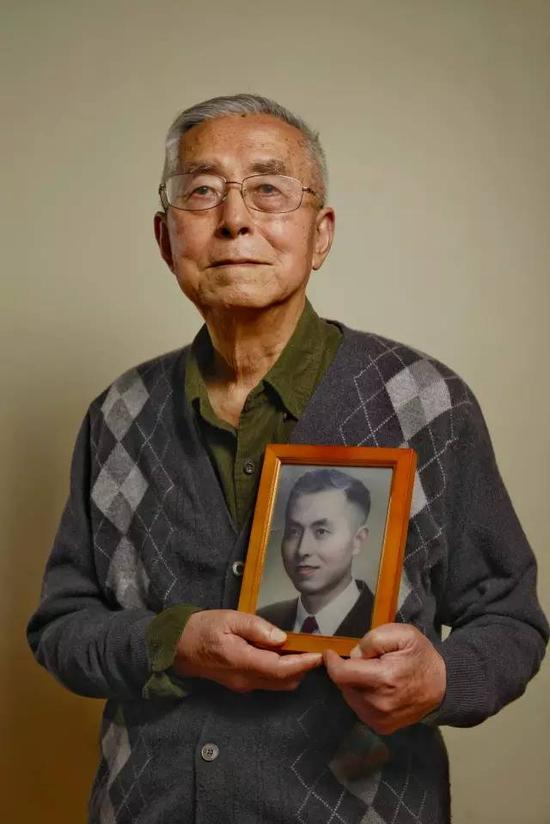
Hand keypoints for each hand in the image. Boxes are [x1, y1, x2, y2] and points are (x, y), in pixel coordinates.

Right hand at [174, 609, 321, 692]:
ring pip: (278, 684)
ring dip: (293, 671)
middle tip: (313, 648)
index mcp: (243, 662)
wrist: (177, 648)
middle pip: (284, 682)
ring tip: (300, 649)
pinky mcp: (240, 684)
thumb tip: (282, 638)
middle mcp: (245, 680)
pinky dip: (281, 672)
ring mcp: (243, 685)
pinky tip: (281, 654)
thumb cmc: (202, 629)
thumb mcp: (229, 619)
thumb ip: (256, 628)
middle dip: (303, 668)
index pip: (281, 669)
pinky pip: (268, 682)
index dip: (303, 663)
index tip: (320, 654)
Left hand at [324, 623, 445, 734]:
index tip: (330, 653)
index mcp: (384, 679)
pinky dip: (362, 697)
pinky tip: (376, 689)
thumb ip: (374, 639)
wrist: (442, 687)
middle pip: (345, 686)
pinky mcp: (382, 727)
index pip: (342, 675)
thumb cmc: (420, 657)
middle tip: (366, 662)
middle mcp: (379, 704)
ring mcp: (380, 719)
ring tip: (373, 675)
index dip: (332, 663)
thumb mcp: (402, 634)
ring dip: (354, 684)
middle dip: (348, 671)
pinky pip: (360, 709)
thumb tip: (354, 655)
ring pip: (350, 698)